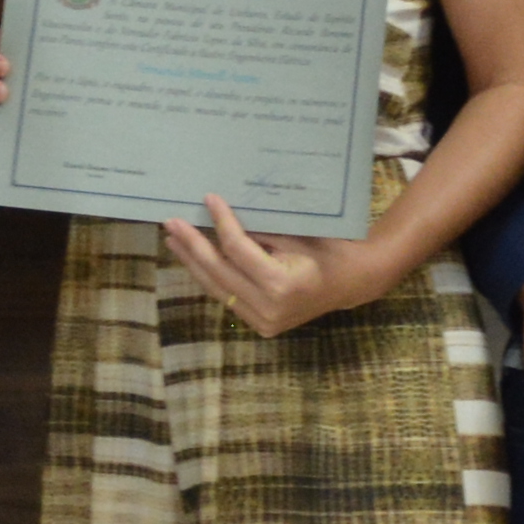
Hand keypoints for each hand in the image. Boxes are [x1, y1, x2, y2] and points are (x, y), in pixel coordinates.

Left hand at [159, 198, 380, 338]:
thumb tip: (219, 213)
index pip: (237, 250)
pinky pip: (228, 297)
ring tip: (174, 239)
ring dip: (194, 262)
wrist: (351, 283)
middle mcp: (268, 308)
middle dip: (193, 245)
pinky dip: (210, 276)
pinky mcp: (260, 325)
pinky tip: (194, 258)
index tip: (208, 199)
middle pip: (219, 272)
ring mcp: (263, 322)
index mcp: (280, 284)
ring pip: (218, 288)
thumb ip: (258, 231)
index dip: (221, 222)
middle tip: (172, 222)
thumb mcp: (295, 234)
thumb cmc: (328, 249)